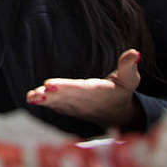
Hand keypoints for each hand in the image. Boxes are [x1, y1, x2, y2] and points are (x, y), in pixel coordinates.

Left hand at [26, 49, 142, 127]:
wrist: (117, 115)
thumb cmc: (120, 92)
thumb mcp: (129, 80)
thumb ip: (129, 66)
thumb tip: (135, 52)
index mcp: (97, 93)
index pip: (80, 89)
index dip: (66, 87)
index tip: (50, 85)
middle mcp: (83, 101)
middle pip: (65, 97)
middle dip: (52, 95)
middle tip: (38, 92)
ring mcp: (74, 107)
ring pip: (57, 103)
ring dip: (44, 101)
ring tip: (31, 97)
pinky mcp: (67, 108)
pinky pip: (55, 106)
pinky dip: (44, 103)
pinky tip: (30, 98)